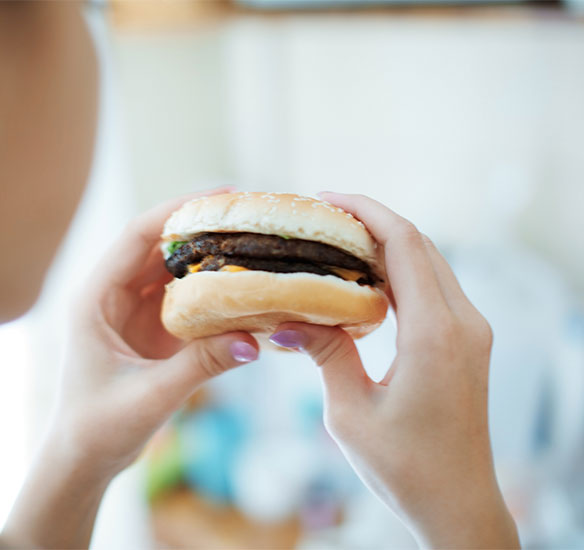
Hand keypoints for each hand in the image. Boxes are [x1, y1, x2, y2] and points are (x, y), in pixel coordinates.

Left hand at [3, 187, 258, 548]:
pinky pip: (184, 296)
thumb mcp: (151, 395)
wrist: (85, 457)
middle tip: (247, 216)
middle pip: (159, 245)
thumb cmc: (99, 427)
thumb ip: (201, 365)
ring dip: (209, 256)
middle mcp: (112, 295)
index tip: (218, 195)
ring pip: (174, 269)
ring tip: (250, 242)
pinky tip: (241, 284)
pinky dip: (211, 288)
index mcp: (95, 298)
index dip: (176, 210)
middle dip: (201, 228)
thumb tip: (255, 341)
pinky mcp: (152, 328)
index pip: (136, 236)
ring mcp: (133, 310)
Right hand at [269, 193, 518, 548]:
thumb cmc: (405, 468)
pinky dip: (399, 272)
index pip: (404, 245)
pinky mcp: (466, 342)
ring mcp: (470, 331)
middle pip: (420, 245)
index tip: (326, 198)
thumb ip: (324, 351)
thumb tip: (285, 315)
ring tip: (335, 241)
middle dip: (371, 221)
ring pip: (429, 262)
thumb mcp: (349, 411)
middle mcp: (462, 323)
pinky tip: (362, 278)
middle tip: (321, 217)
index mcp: (434, 334)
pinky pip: (433, 287)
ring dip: (386, 245)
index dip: (365, 212)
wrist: (457, 504)